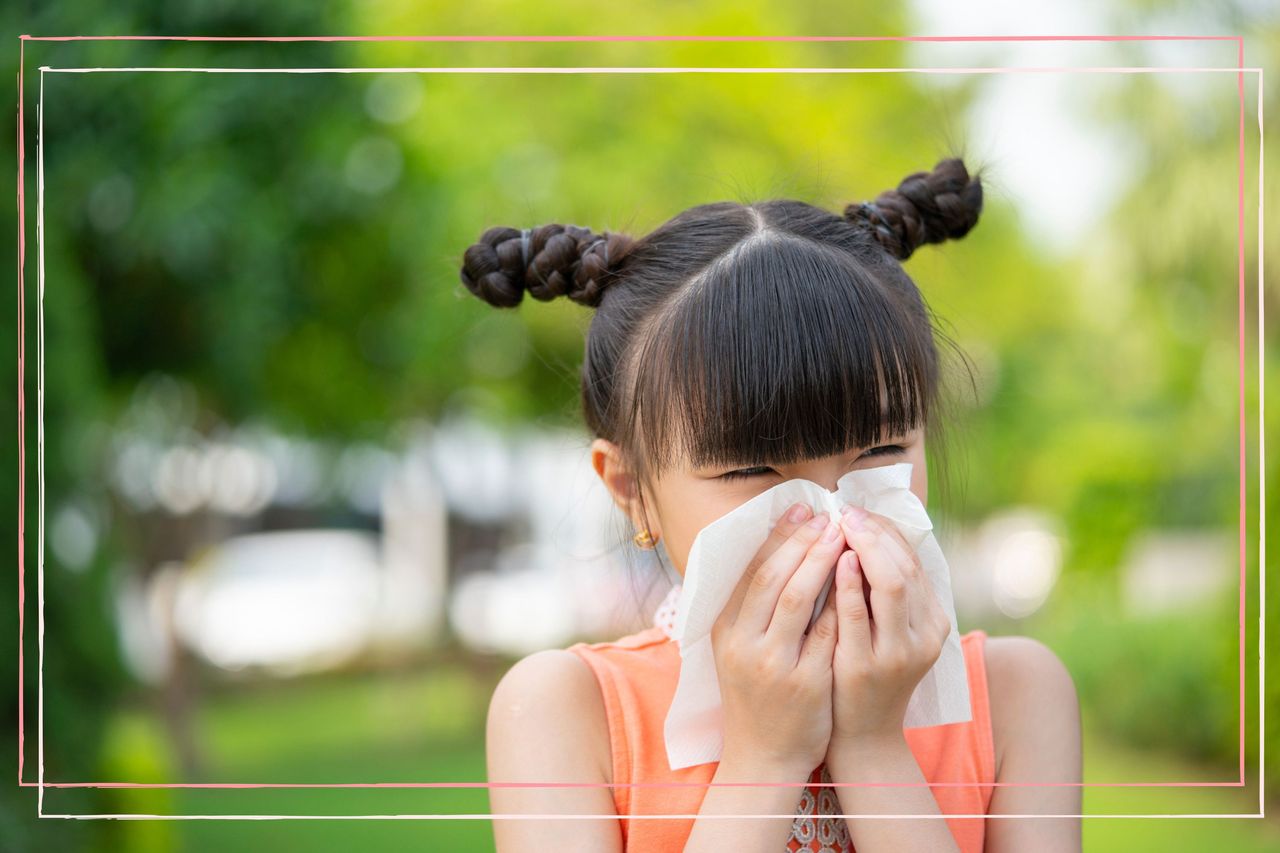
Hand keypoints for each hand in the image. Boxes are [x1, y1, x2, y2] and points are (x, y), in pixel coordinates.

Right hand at [710, 502, 844, 775]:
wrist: (762, 755)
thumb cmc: (754, 694)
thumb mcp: (737, 647)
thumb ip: (751, 605)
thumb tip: (777, 547)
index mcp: (725, 630)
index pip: (751, 571)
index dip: (777, 536)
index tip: (801, 510)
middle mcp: (744, 644)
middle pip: (773, 578)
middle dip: (802, 541)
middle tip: (828, 516)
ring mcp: (773, 665)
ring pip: (797, 600)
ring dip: (821, 562)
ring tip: (842, 536)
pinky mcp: (805, 684)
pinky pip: (827, 633)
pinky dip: (841, 602)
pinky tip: (857, 578)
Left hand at [825, 505, 951, 754]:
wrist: (863, 735)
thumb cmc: (870, 672)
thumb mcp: (890, 630)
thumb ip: (885, 590)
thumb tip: (867, 533)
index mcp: (933, 620)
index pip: (914, 560)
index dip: (886, 530)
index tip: (858, 510)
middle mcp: (923, 634)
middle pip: (905, 566)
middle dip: (875, 533)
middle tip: (846, 510)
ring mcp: (897, 652)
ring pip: (890, 585)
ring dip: (865, 548)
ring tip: (842, 524)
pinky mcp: (866, 666)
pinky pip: (858, 615)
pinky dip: (850, 583)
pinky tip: (838, 560)